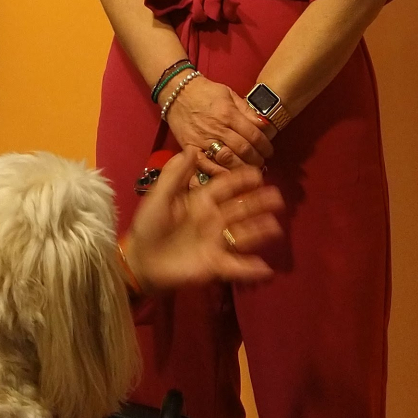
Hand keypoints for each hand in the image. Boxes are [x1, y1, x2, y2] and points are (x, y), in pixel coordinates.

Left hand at [126, 149, 282, 291]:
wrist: (141, 260)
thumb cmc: (149, 225)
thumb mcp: (159, 197)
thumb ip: (174, 175)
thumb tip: (191, 149)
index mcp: (201, 201)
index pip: (225, 187)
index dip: (240, 180)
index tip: (258, 173)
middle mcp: (213, 220)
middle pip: (240, 209)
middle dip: (258, 203)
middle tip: (277, 197)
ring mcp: (215, 242)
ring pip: (242, 235)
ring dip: (259, 232)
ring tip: (275, 228)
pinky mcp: (214, 265)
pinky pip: (235, 266)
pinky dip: (250, 269)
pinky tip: (265, 269)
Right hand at [166, 75, 273, 178]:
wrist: (177, 91)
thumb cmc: (205, 91)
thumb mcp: (229, 94)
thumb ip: (246, 110)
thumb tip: (263, 124)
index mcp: (229, 114)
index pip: (253, 134)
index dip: (265, 146)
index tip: (269, 152)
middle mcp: (217, 128)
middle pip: (243, 149)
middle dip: (256, 159)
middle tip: (262, 163)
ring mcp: (203, 140)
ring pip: (227, 159)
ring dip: (241, 168)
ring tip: (249, 171)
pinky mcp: (190, 148)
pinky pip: (205, 165)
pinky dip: (217, 173)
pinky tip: (228, 176)